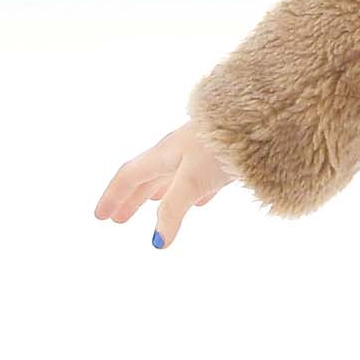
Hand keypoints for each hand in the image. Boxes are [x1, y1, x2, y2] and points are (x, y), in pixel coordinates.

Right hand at [94, 123, 238, 249]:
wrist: (259, 117)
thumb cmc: (220, 144)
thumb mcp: (192, 181)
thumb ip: (174, 210)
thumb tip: (157, 243)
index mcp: (163, 155)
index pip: (129, 177)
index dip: (113, 197)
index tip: (100, 217)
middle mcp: (176, 151)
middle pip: (147, 178)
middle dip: (132, 200)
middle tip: (119, 220)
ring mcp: (199, 151)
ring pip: (171, 175)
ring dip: (158, 193)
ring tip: (152, 206)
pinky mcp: (222, 155)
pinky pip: (199, 176)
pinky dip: (191, 191)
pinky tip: (201, 200)